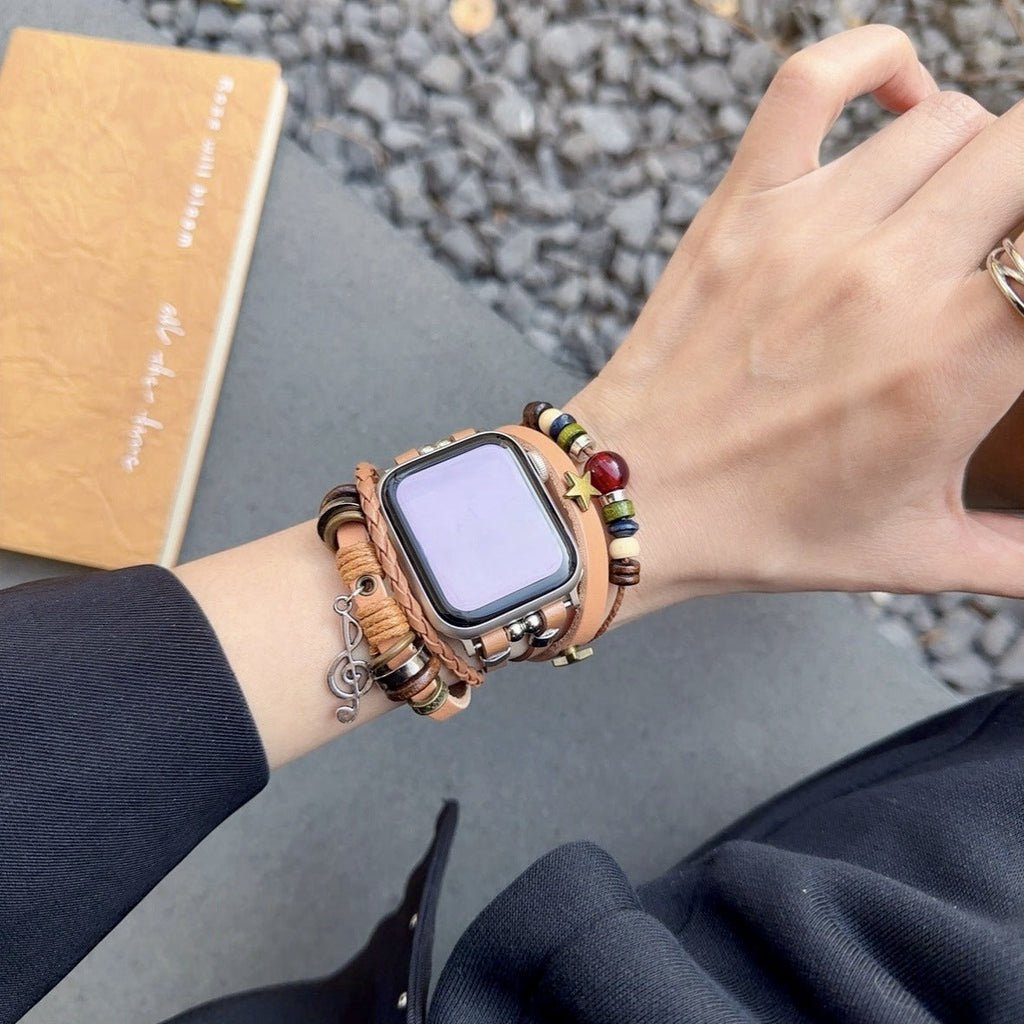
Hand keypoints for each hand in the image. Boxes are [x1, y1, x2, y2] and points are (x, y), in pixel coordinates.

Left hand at [569, 25, 1023, 623]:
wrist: (638, 500)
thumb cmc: (769, 531)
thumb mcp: (912, 555)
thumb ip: (1018, 557)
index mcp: (958, 359)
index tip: (1021, 285)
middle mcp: (894, 276)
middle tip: (1006, 239)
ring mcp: (809, 229)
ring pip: (946, 118)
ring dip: (972, 152)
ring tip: (953, 205)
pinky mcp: (740, 206)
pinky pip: (816, 79)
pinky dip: (873, 62)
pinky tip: (895, 100)